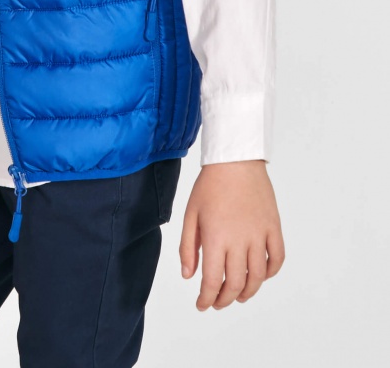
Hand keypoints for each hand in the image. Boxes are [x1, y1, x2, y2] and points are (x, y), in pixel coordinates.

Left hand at [179, 160, 284, 310]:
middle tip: (217, 302)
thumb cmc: (210, 186)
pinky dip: (269, 273)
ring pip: (257, 277)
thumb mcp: (191, 214)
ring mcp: (259, 235)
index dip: (206, 298)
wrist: (235, 161)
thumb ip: (187, 247)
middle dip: (224, 299)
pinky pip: (277, 259)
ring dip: (248, 292)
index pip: (212, 280)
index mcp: (215, 238)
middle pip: (235, 283)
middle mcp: (239, 241)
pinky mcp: (274, 228)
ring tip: (238, 295)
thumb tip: (188, 275)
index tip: (202, 305)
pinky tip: (259, 275)